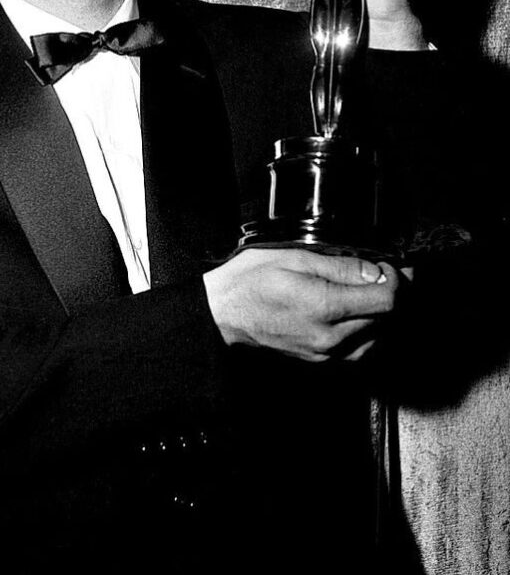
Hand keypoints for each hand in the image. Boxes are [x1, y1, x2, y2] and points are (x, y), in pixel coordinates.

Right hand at [203, 248, 398, 361]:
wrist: (223, 312)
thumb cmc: (250, 281)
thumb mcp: (295, 258)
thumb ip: (339, 266)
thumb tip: (373, 272)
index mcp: (324, 307)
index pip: (386, 301)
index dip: (396, 280)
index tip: (388, 267)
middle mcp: (329, 337)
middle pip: (386, 320)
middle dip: (390, 295)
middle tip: (383, 274)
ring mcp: (325, 353)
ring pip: (376, 338)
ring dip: (380, 316)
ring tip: (369, 293)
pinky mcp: (320, 361)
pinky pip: (358, 350)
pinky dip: (366, 331)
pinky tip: (355, 314)